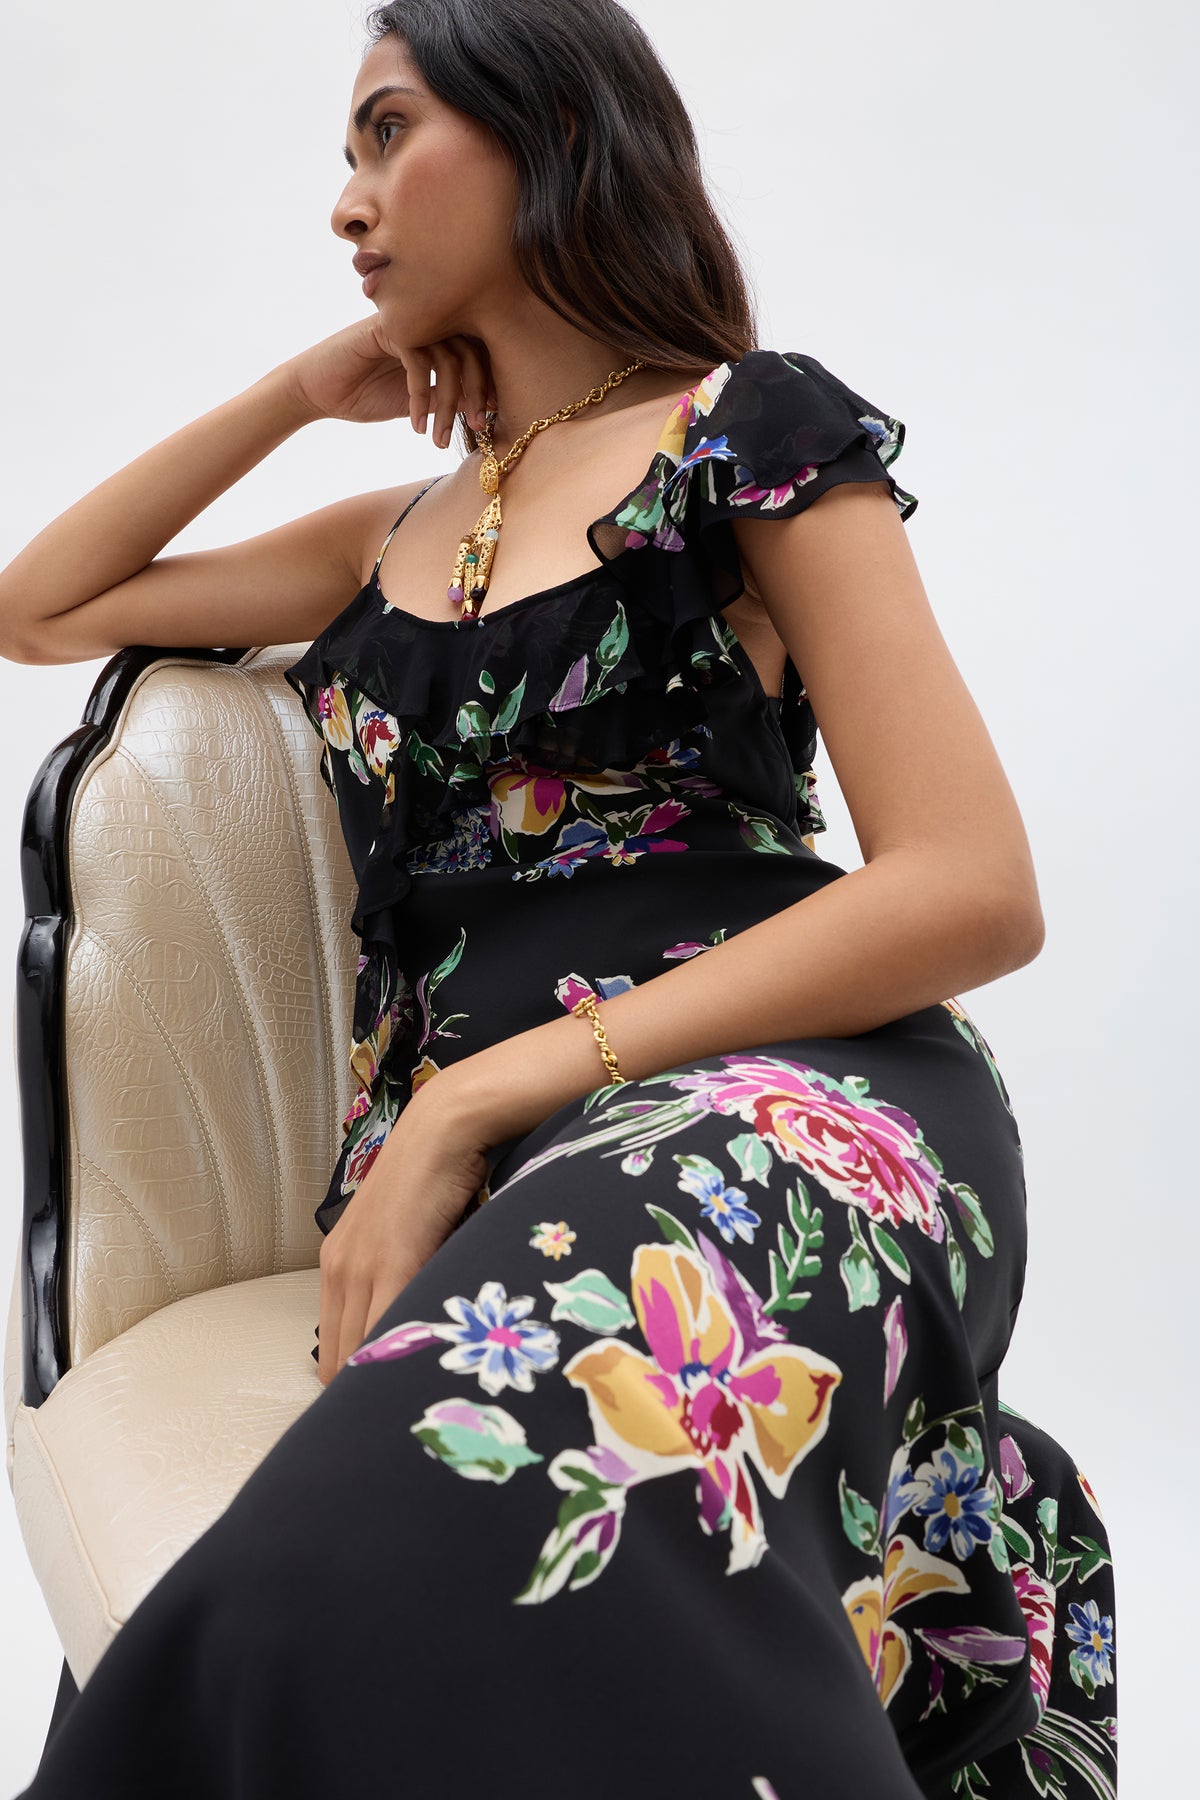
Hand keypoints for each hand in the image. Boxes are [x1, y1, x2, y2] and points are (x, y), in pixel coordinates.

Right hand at [281, 321, 496, 444]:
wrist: (319, 392)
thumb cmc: (366, 395)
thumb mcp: (419, 402)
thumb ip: (450, 396)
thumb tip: (489, 406)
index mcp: (437, 335)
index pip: (479, 351)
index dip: (491, 384)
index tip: (494, 418)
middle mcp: (426, 322)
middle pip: (470, 351)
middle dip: (478, 393)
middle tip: (479, 428)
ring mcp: (407, 323)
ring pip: (447, 359)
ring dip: (447, 404)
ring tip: (439, 437)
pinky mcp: (386, 329)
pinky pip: (419, 361)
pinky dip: (420, 397)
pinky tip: (415, 424)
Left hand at [315, 1087, 492, 1387]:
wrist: (443, 1132)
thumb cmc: (434, 1180)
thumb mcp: (404, 1236)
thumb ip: (401, 1278)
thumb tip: (414, 1324)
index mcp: (336, 1266)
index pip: (333, 1348)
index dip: (353, 1383)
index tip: (376, 1410)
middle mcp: (339, 1270)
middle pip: (340, 1358)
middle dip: (364, 1395)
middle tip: (392, 1426)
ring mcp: (362, 1267)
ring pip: (360, 1350)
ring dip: (383, 1382)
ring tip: (407, 1412)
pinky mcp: (393, 1262)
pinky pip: (391, 1326)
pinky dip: (405, 1355)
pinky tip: (422, 1377)